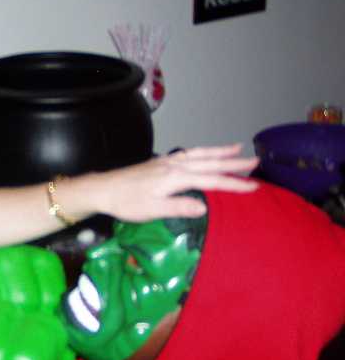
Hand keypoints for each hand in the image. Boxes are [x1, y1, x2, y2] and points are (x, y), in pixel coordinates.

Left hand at [75, 144, 257, 221]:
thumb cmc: (126, 202)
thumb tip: (204, 208)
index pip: (211, 181)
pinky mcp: (160, 162)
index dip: (233, 184)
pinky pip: (188, 153)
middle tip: (256, 161)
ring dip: (219, 152)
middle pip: (209, 163)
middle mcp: (174, 166)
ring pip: (199, 154)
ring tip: (237, 148)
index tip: (254, 187)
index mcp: (175, 178)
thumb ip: (178, 208)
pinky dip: (202, 151)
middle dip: (233, 163)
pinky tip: (205, 153)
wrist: (103, 189)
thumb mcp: (152, 210)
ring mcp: (167, 162)